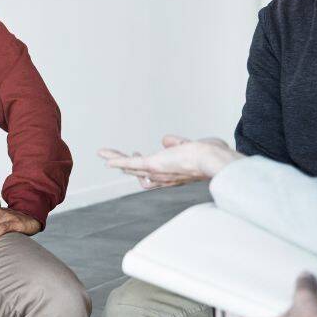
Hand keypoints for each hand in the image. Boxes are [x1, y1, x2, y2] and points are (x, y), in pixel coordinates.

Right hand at [98, 134, 241, 188]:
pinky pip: (129, 164)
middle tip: (114, 157)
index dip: (144, 165)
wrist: (213, 159)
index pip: (153, 173)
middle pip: (137, 174)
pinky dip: (116, 160)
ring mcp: (156, 171)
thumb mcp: (191, 146)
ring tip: (102, 153)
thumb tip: (165, 140)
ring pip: (130, 168)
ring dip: (116, 159)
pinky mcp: (152, 165)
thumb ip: (177, 143)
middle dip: (126, 165)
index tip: (138, 153)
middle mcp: (163, 177)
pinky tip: (105, 157)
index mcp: (173, 174)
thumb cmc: (210, 155)